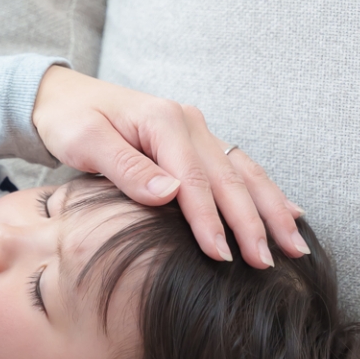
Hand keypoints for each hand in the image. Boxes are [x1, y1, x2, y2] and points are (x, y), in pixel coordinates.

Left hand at [30, 65, 307, 267]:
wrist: (64, 96)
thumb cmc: (69, 120)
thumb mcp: (86, 141)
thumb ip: (127, 168)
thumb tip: (170, 194)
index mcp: (164, 121)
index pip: (195, 179)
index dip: (210, 220)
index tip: (221, 256)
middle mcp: (189, 123)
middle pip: (229, 178)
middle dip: (253, 223)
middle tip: (267, 262)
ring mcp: (198, 131)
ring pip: (244, 173)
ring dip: (272, 210)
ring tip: (295, 246)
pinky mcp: (198, 141)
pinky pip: (238, 168)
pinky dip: (264, 193)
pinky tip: (290, 213)